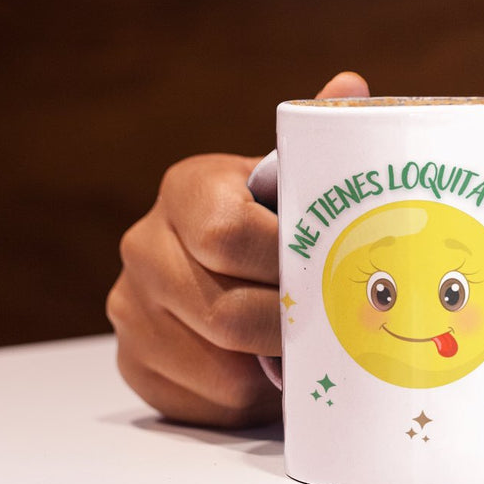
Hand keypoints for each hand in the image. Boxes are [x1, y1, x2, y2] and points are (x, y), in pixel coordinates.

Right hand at [108, 72, 368, 424]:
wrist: (232, 272)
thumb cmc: (280, 225)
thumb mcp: (297, 183)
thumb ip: (322, 139)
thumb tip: (351, 85)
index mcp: (188, 190)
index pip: (229, 234)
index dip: (287, 263)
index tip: (332, 274)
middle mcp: (144, 245)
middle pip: (226, 310)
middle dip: (291, 327)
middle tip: (338, 330)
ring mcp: (132, 307)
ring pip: (219, 361)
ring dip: (274, 365)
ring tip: (313, 351)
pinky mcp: (135, 363)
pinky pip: (204, 397)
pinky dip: (250, 394)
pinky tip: (274, 373)